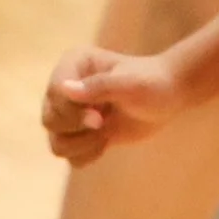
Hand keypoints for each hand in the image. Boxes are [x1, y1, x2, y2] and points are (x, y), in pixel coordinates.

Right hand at [42, 45, 184, 165]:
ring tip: (105, 135)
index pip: (54, 93)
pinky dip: (85, 155)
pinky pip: (69, 154)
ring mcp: (71, 111)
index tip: (99, 118)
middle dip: (77, 128)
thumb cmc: (152, 83)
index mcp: (73, 63)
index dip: (72, 112)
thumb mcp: (130, 84)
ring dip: (81, 145)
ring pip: (56, 141)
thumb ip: (99, 86)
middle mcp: (65, 86)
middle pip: (49, 119)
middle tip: (103, 124)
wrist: (169, 97)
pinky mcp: (80, 132)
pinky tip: (106, 143)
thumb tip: (64, 89)